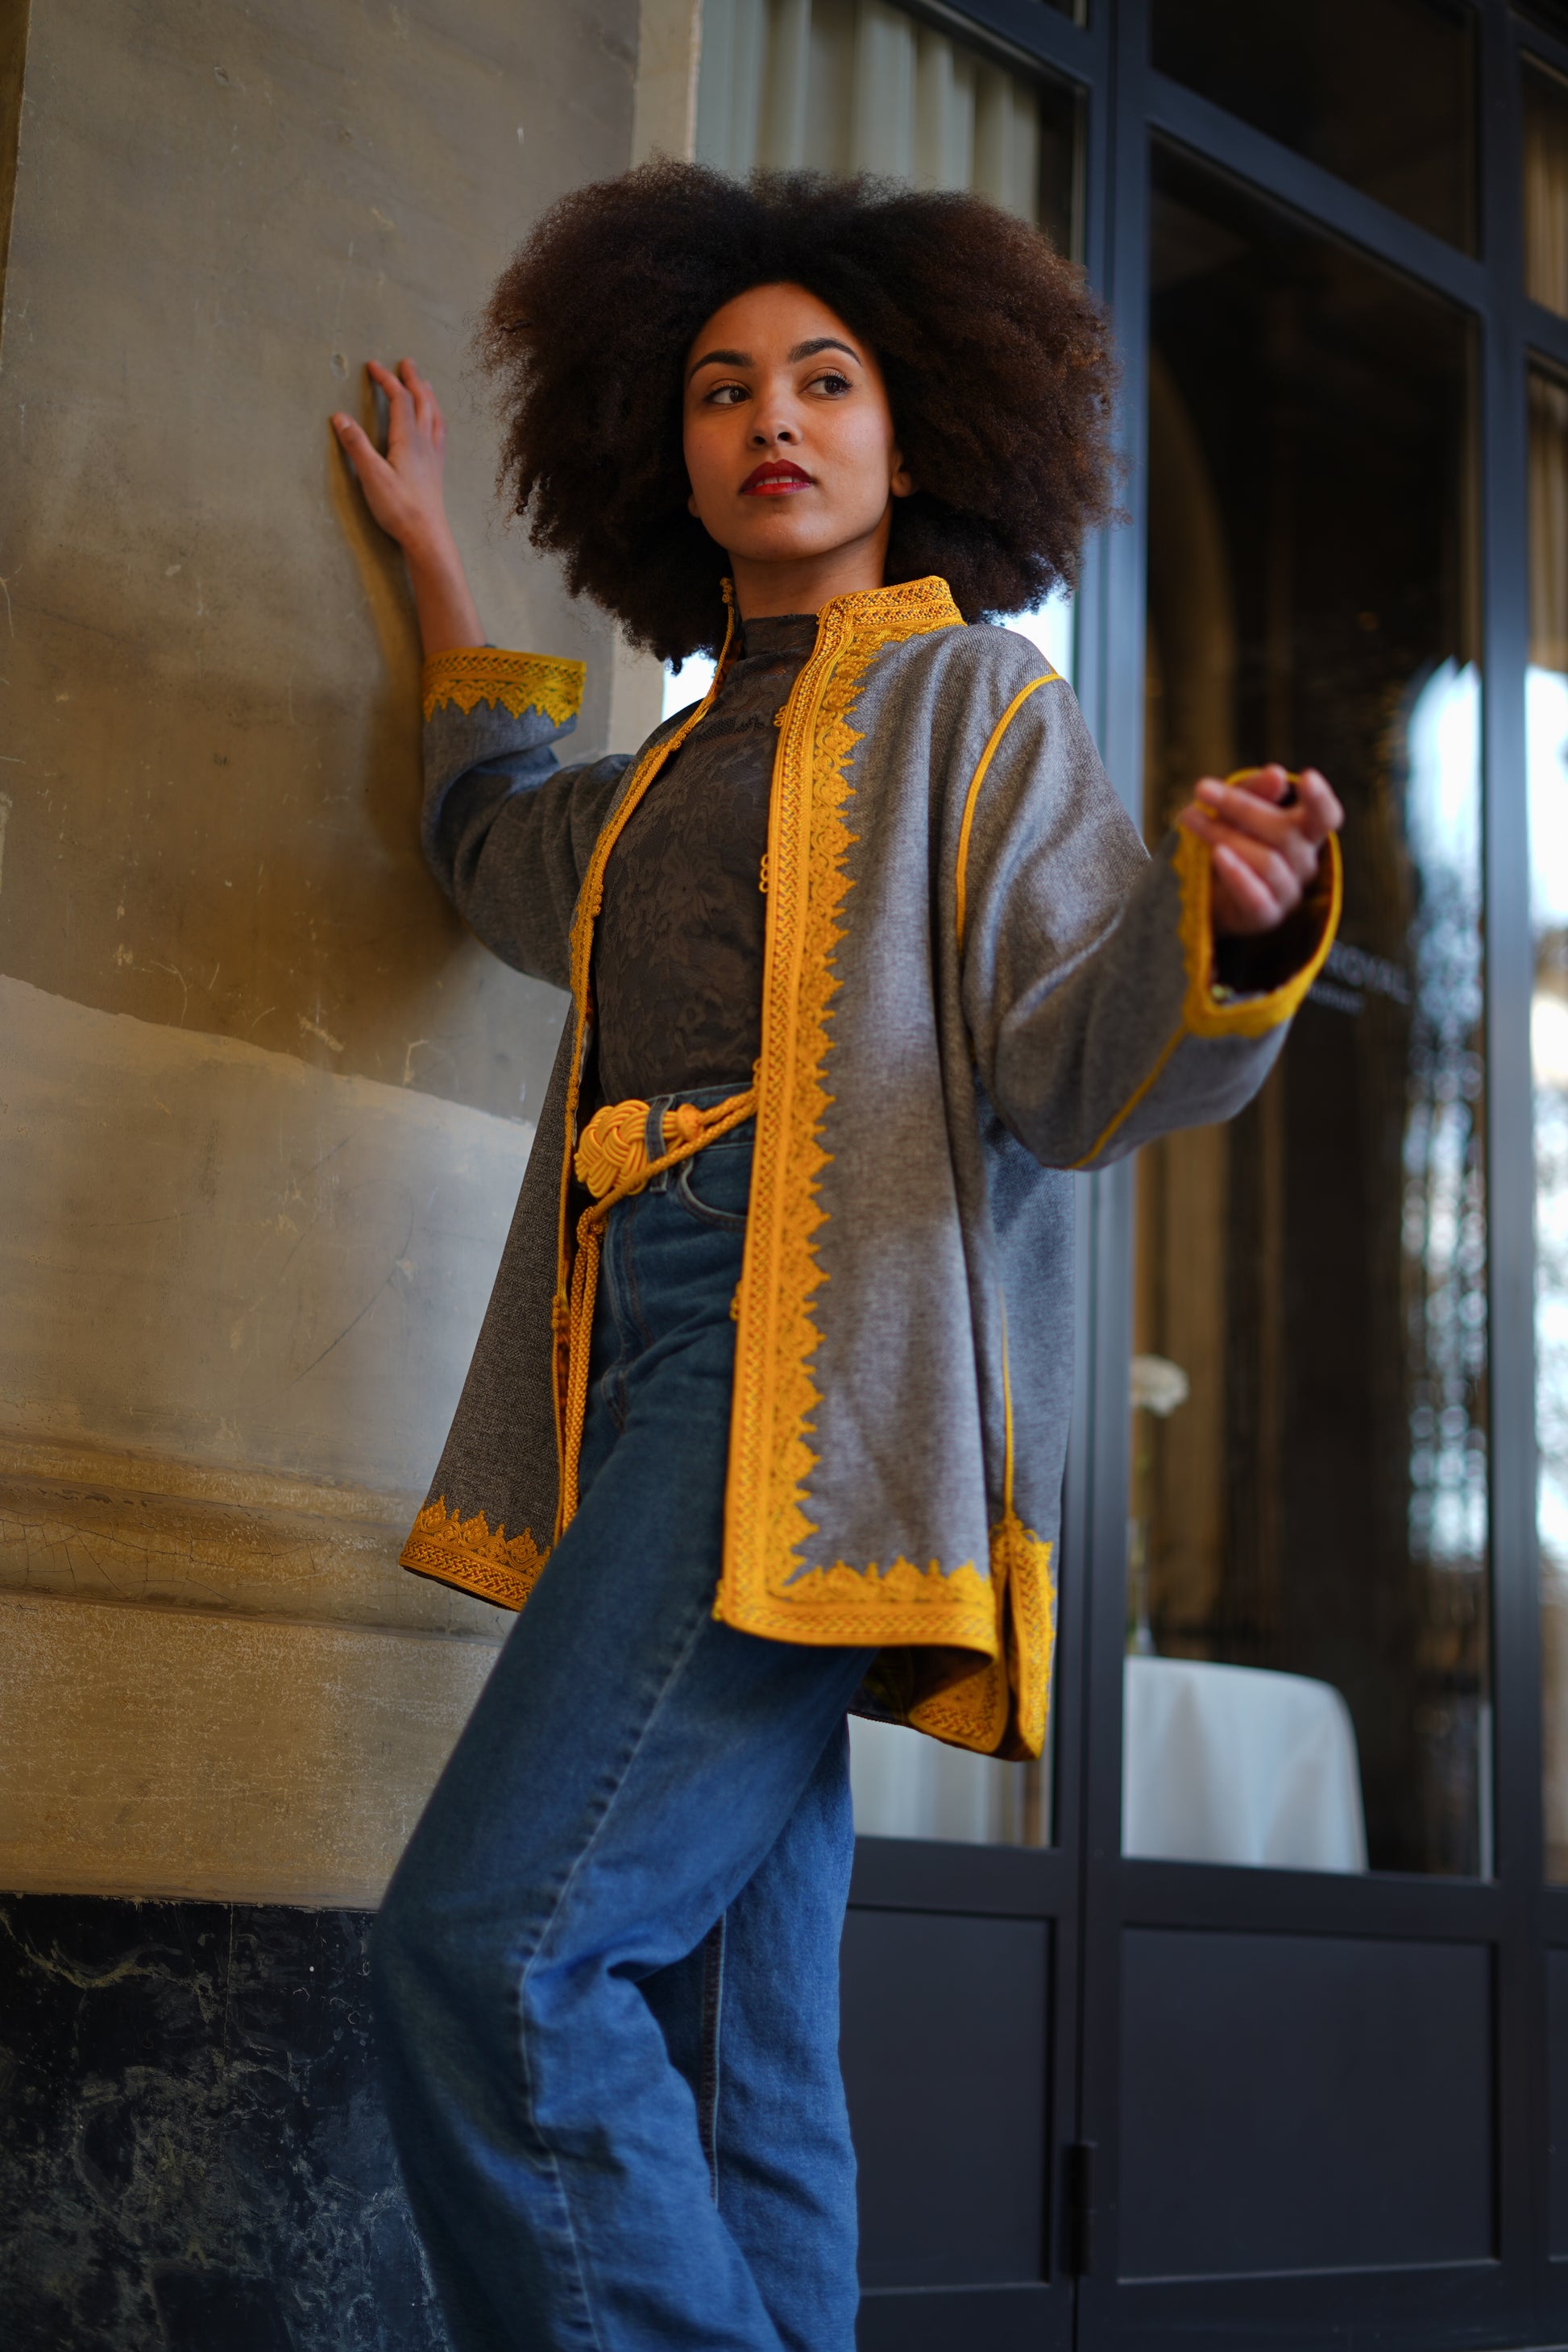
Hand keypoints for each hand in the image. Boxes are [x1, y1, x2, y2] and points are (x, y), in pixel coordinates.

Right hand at [332, 358, 452, 557]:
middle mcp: (425, 442)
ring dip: (428, 395)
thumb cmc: (399, 508)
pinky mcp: (437, 470)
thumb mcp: (371, 476)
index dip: (386, 379)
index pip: (399, 399)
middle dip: (413, 379)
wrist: (427, 536)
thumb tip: (339, 417)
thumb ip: (356, 445)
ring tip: (425, 384)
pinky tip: (436, 423)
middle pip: (422, 401)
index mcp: (408, 439)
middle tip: (407, 362)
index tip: (373, 365)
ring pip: (435, 416)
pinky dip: (437, 417)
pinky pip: (440, 433)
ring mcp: (434, 456)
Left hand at [1176, 765, 1342, 936]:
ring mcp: (1288, 892)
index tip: (1306, 777)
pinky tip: (1217, 856)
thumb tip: (1277, 774)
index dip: (1320, 799)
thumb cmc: (1228, 839)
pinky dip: (1237, 874)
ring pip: (1268, 862)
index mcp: (1305, 832)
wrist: (1203, 890)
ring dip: (1225, 836)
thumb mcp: (1235, 808)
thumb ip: (1254, 791)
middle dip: (1241, 807)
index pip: (1326, 816)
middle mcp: (1304, 862)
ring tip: (1191, 818)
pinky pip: (1257, 897)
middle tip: (1202, 789)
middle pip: (1285, 832)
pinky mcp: (1266, 915)